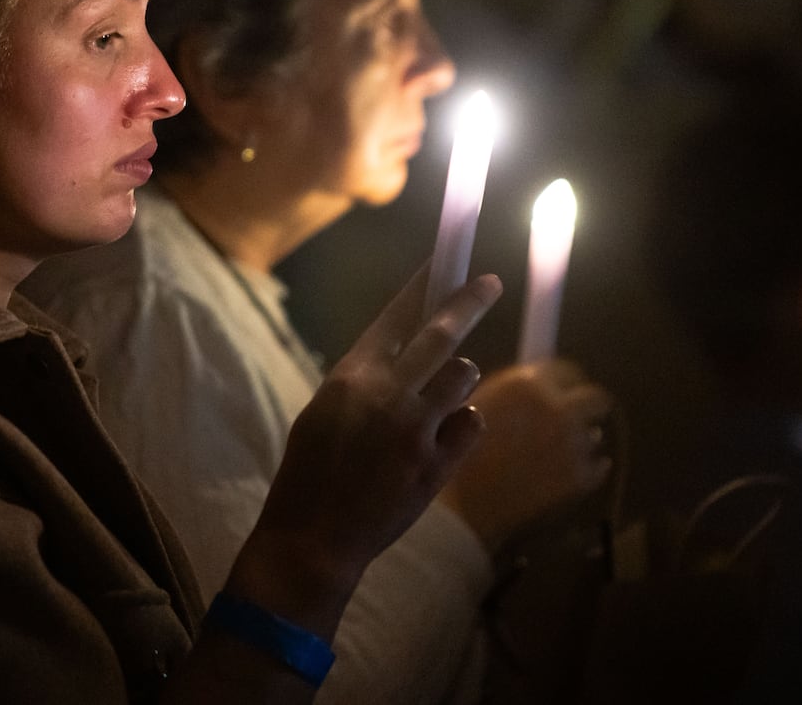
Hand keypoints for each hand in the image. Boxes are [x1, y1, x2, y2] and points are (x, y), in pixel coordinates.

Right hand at [227, 260, 502, 630]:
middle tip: (490, 283)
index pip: (396, 316)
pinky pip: (471, 424)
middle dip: (470, 301)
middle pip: (442, 333)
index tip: (444, 260)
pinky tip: (439, 442)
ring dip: (458, 380)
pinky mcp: (436, 465)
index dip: (423, 285)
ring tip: (436, 402)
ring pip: (462, 377)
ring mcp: (414, 429)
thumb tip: (407, 353)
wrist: (312, 540)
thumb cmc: (311, 473)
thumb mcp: (325, 412)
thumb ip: (366, 381)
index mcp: (351, 377)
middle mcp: (386, 395)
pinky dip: (462, 426)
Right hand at [437, 357, 614, 552]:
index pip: (566, 370)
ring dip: (580, 439)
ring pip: (594, 435)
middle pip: (596, 399)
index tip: (557, 393)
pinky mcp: (581, 477)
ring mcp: (573, 444)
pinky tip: (568, 472)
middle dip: (585, 407)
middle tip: (569, 419)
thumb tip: (534, 385)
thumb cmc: (459, 454)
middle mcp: (558, 408)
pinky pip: (598, 466)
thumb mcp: (476, 406)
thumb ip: (510, 391)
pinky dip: (587, 468)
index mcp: (528, 384)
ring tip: (557, 452)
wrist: (463, 507)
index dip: (562, 382)